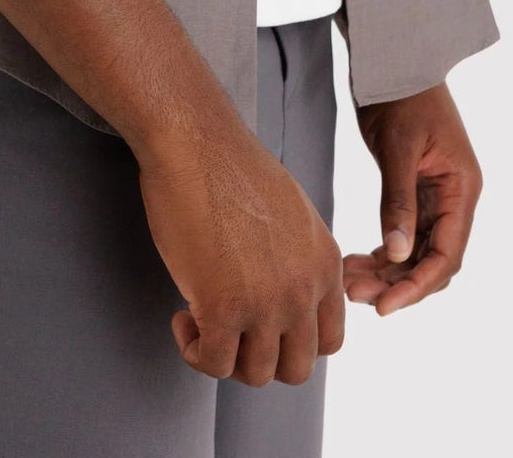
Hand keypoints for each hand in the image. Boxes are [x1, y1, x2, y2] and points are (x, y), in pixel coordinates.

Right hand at [136, 107, 344, 385]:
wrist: (195, 140)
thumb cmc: (229, 166)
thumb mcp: (291, 213)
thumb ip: (299, 258)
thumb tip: (282, 291)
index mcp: (325, 264)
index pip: (330, 341)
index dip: (291, 341)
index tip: (260, 322)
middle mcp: (305, 289)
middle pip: (297, 368)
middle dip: (260, 356)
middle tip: (230, 328)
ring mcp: (267, 303)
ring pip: (256, 373)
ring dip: (225, 354)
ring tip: (199, 318)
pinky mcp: (223, 306)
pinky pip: (213, 363)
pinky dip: (195, 351)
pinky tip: (182, 317)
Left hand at [343, 82, 481, 315]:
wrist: (393, 60)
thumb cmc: (401, 96)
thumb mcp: (398, 147)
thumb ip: (398, 201)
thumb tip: (396, 255)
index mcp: (462, 189)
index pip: (447, 255)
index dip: (417, 286)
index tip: (385, 307)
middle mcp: (455, 199)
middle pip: (431, 260)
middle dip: (396, 283)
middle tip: (354, 294)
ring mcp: (436, 196)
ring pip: (415, 251)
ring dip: (386, 271)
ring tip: (348, 281)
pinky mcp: (415, 191)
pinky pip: (403, 233)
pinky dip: (382, 250)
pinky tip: (355, 260)